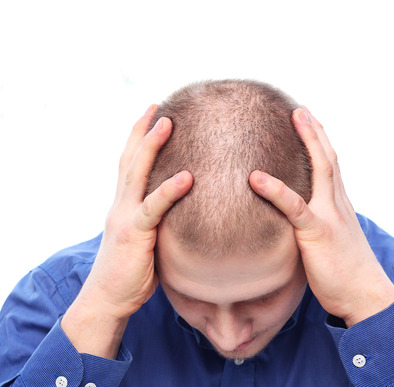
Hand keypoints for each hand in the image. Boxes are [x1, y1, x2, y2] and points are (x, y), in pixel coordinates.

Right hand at [61, 107, 192, 357]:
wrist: (108, 299)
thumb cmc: (131, 271)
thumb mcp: (144, 239)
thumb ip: (157, 221)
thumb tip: (183, 212)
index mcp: (124, 205)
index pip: (130, 165)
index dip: (139, 140)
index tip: (152, 117)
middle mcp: (121, 205)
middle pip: (130, 159)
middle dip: (142, 131)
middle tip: (157, 106)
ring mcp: (125, 217)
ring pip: (137, 174)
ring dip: (151, 146)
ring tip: (167, 122)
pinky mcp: (134, 234)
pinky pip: (153, 208)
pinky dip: (169, 190)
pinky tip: (187, 177)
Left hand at [249, 107, 393, 326]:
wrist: (365, 295)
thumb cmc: (344, 271)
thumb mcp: (332, 239)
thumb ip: (316, 223)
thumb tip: (296, 219)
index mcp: (338, 205)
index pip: (330, 166)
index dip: (320, 142)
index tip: (309, 122)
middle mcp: (337, 204)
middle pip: (328, 159)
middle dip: (315, 132)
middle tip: (300, 109)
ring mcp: (329, 216)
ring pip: (320, 171)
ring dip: (308, 142)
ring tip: (293, 118)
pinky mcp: (317, 233)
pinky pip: (295, 207)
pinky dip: (276, 190)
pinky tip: (256, 178)